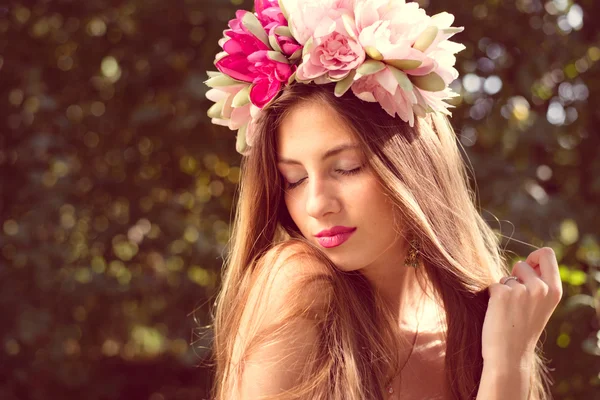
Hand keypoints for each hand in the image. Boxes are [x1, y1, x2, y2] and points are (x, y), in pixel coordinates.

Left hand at [481, 247, 562, 369]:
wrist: (509, 356)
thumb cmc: (522, 330)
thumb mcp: (541, 306)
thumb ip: (538, 283)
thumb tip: (526, 262)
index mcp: (554, 290)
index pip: (547, 254)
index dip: (533, 257)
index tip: (526, 270)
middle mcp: (541, 288)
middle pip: (522, 263)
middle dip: (514, 276)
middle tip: (515, 300)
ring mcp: (521, 290)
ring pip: (506, 276)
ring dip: (503, 289)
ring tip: (508, 311)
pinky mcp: (501, 294)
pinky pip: (492, 285)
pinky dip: (492, 296)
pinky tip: (498, 313)